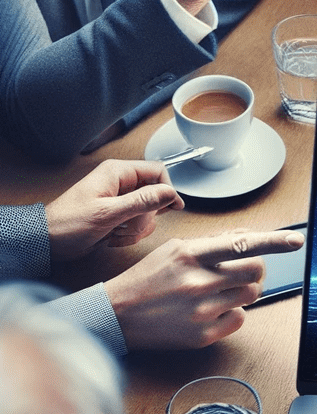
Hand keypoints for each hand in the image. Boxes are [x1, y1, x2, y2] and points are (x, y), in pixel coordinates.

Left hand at [45, 159, 182, 260]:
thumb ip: (141, 202)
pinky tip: (113, 237)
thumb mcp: (108, 213)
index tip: (172, 207)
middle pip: (156, 195)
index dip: (167, 190)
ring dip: (137, 227)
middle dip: (146, 215)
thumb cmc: (68, 223)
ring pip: (149, 213)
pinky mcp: (119, 216)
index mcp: (118, 173)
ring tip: (116, 231)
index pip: (158, 172)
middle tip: (129, 224)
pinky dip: (130, 234)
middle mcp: (121, 184)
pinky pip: (138, 224)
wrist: (47, 241)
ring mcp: (121, 201)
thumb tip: (170, 192)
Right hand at [104, 227, 304, 350]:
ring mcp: (202, 310)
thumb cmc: (149, 278)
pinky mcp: (203, 334)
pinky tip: (211, 310)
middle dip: (254, 270)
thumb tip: (246, 235)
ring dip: (242, 291)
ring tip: (218, 291)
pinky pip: (240, 319)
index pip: (241, 244)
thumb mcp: (175, 250)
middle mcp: (198, 281)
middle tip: (238, 273)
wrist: (118, 315)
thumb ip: (213, 242)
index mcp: (190, 255)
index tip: (296, 240)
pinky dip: (232, 313)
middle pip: (256, 271)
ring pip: (251, 295)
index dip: (273, 242)